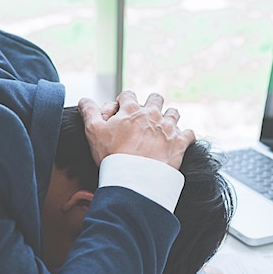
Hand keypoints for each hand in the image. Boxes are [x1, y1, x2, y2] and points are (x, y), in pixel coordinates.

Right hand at [78, 91, 195, 169]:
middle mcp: (152, 115)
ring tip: (163, 126)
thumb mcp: (94, 131)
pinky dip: (186, 136)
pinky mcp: (179, 144)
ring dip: (169, 117)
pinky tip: (180, 140)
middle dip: (150, 103)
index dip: (123, 101)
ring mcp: (168, 128)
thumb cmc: (112, 155)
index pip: (128, 95)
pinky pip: (189, 134)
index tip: (121, 111)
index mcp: (131, 110)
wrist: (134, 178)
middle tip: (145, 116)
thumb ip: (89, 112)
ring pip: (173, 113)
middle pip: (155, 99)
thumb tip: (84, 99)